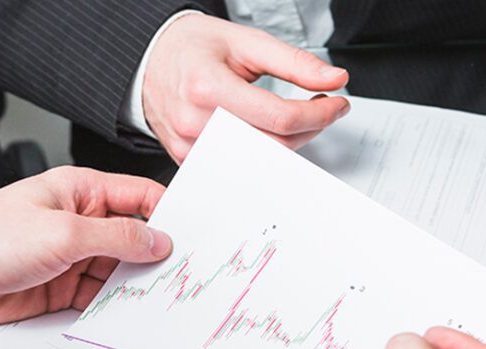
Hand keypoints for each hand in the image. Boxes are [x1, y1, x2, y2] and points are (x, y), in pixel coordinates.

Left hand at [0, 166, 171, 324]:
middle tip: (179, 273)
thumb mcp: (63, 233)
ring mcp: (73, 255)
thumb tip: (157, 241)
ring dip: (135, 284)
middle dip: (155, 255)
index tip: (189, 236)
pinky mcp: (64, 286)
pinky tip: (125, 310)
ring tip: (155, 296)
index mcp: (82, 191)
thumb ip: (116, 237)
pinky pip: (101, 295)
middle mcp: (81, 221)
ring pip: (121, 270)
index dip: (168, 214)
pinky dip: (114, 305)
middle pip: (135, 237)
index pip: (140, 196)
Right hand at [143, 14, 349, 161]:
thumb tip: (334, 78)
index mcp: (207, 88)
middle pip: (275, 145)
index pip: (280, 118)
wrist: (149, 61)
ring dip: (290, 144)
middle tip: (322, 110)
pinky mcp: (190, 162)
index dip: (319, 114)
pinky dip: (265, 155)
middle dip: (310, 129)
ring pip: (262, 163)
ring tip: (296, 120)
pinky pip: (240, 169)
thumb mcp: (244, 42)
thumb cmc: (191, 49)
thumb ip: (293, 62)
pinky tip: (272, 137)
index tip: (336, 103)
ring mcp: (192, 149)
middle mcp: (196, 123)